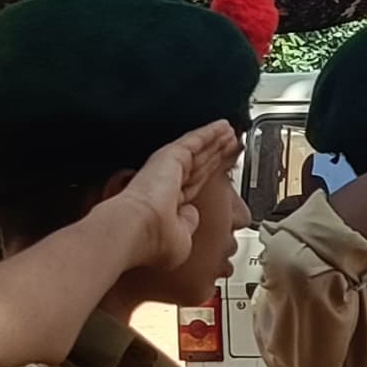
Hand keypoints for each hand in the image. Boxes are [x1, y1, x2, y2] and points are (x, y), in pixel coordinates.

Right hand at [119, 119, 240, 265]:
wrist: (136, 230)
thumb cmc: (152, 240)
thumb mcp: (180, 239)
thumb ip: (188, 224)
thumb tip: (192, 214)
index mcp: (169, 204)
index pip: (195, 184)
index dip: (210, 174)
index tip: (222, 168)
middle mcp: (168, 184)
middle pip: (200, 164)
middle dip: (215, 153)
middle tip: (230, 143)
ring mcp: (168, 168)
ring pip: (199, 150)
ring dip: (216, 140)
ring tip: (230, 131)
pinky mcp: (170, 157)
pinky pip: (195, 141)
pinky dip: (209, 133)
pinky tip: (222, 126)